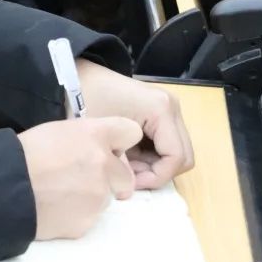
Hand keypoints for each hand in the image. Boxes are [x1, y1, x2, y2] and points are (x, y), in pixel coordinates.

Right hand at [18, 116, 141, 239]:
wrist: (2, 186)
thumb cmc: (23, 153)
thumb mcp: (56, 131)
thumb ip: (86, 139)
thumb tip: (100, 151)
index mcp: (95, 135)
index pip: (130, 132)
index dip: (120, 143)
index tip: (110, 149)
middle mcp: (104, 165)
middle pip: (126, 176)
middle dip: (110, 178)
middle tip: (81, 177)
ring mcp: (98, 196)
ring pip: (106, 198)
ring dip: (90, 196)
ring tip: (58, 191)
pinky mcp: (87, 222)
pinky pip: (89, 217)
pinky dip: (75, 213)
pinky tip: (53, 205)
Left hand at [77, 60, 195, 189]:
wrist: (78, 77)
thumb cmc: (87, 101)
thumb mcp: (105, 136)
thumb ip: (124, 164)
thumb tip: (133, 184)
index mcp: (161, 109)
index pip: (176, 157)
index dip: (156, 177)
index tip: (131, 182)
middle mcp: (172, 107)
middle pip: (182, 156)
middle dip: (157, 172)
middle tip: (129, 176)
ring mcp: (169, 109)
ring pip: (176, 151)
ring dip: (154, 165)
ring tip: (126, 165)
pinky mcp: (161, 112)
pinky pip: (166, 143)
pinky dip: (151, 155)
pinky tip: (128, 155)